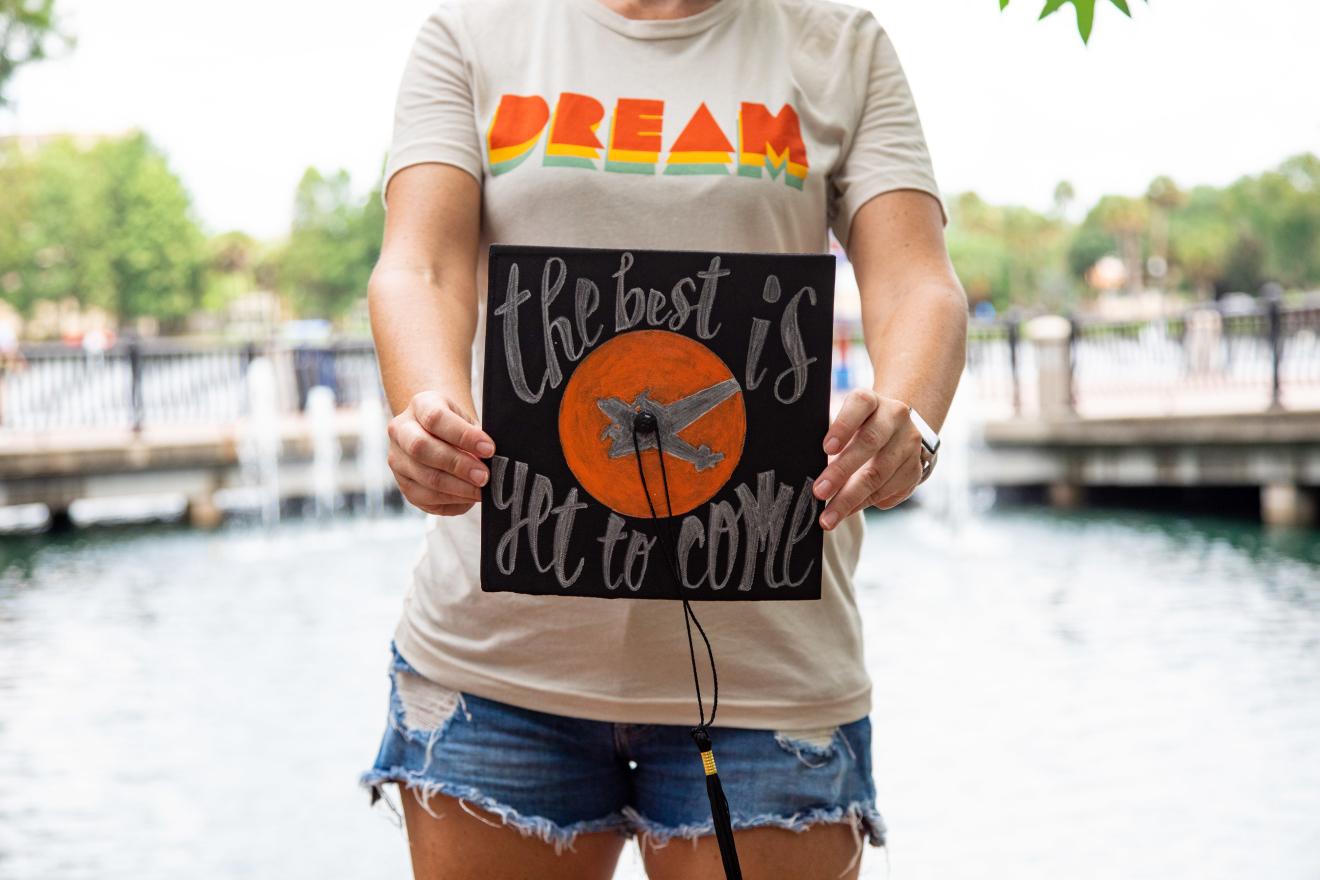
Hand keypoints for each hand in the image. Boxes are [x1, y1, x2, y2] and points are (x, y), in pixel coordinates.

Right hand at [386, 390, 494, 515]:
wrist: (437, 433)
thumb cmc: (458, 426)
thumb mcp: (468, 422)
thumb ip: (476, 438)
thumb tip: (492, 462)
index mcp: (420, 405)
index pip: (436, 418)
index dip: (464, 435)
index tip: (489, 449)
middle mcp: (401, 430)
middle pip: (422, 447)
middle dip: (458, 465)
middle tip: (484, 476)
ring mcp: (397, 458)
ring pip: (424, 476)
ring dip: (458, 487)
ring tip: (480, 490)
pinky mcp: (403, 483)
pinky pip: (425, 497)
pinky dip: (451, 500)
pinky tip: (468, 497)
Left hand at [813, 389, 923, 529]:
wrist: (897, 432)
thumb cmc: (857, 429)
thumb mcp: (845, 424)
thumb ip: (831, 442)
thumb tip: (807, 473)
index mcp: (872, 401)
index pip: (860, 404)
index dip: (843, 426)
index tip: (826, 448)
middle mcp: (895, 417)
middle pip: (870, 442)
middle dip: (841, 471)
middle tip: (819, 492)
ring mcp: (909, 443)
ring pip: (880, 473)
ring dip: (851, 498)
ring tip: (828, 516)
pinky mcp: (915, 468)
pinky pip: (889, 490)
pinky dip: (865, 503)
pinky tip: (847, 512)